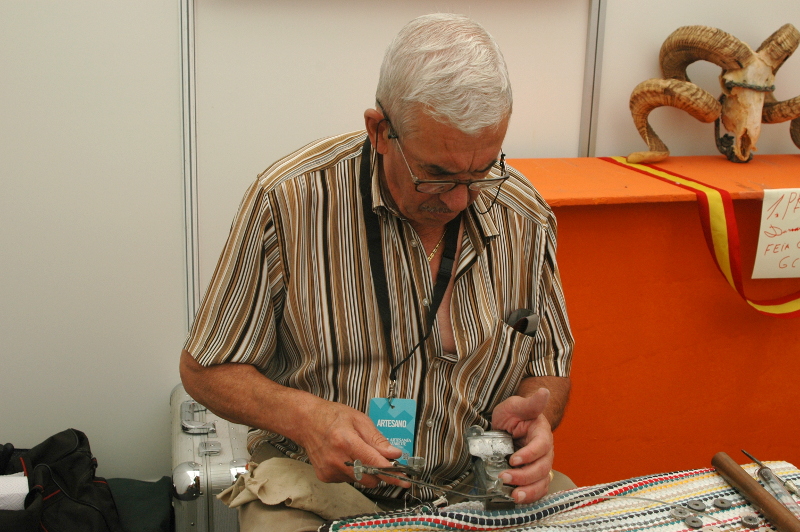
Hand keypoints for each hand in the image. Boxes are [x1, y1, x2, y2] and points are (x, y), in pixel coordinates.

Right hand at [293, 398, 409, 488]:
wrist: (306, 422)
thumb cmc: (332, 417)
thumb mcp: (359, 419)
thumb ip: (377, 439)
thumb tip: (394, 453)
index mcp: (346, 441)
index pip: (374, 464)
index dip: (392, 472)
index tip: (404, 478)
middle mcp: (336, 459)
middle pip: (369, 478)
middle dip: (380, 472)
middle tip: (383, 461)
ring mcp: (329, 470)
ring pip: (360, 480)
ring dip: (365, 470)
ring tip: (356, 451)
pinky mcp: (325, 477)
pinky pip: (349, 479)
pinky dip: (353, 471)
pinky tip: (346, 456)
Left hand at [491, 388, 553, 503]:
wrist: (514, 424)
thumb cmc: (516, 414)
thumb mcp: (517, 406)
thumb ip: (531, 403)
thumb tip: (544, 391)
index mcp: (542, 433)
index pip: (541, 446)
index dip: (529, 454)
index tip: (513, 459)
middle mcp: (545, 451)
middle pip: (542, 468)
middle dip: (524, 475)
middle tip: (504, 477)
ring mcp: (541, 464)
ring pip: (541, 482)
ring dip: (527, 490)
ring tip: (513, 495)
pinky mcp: (535, 475)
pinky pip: (537, 489)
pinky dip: (529, 496)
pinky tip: (517, 498)